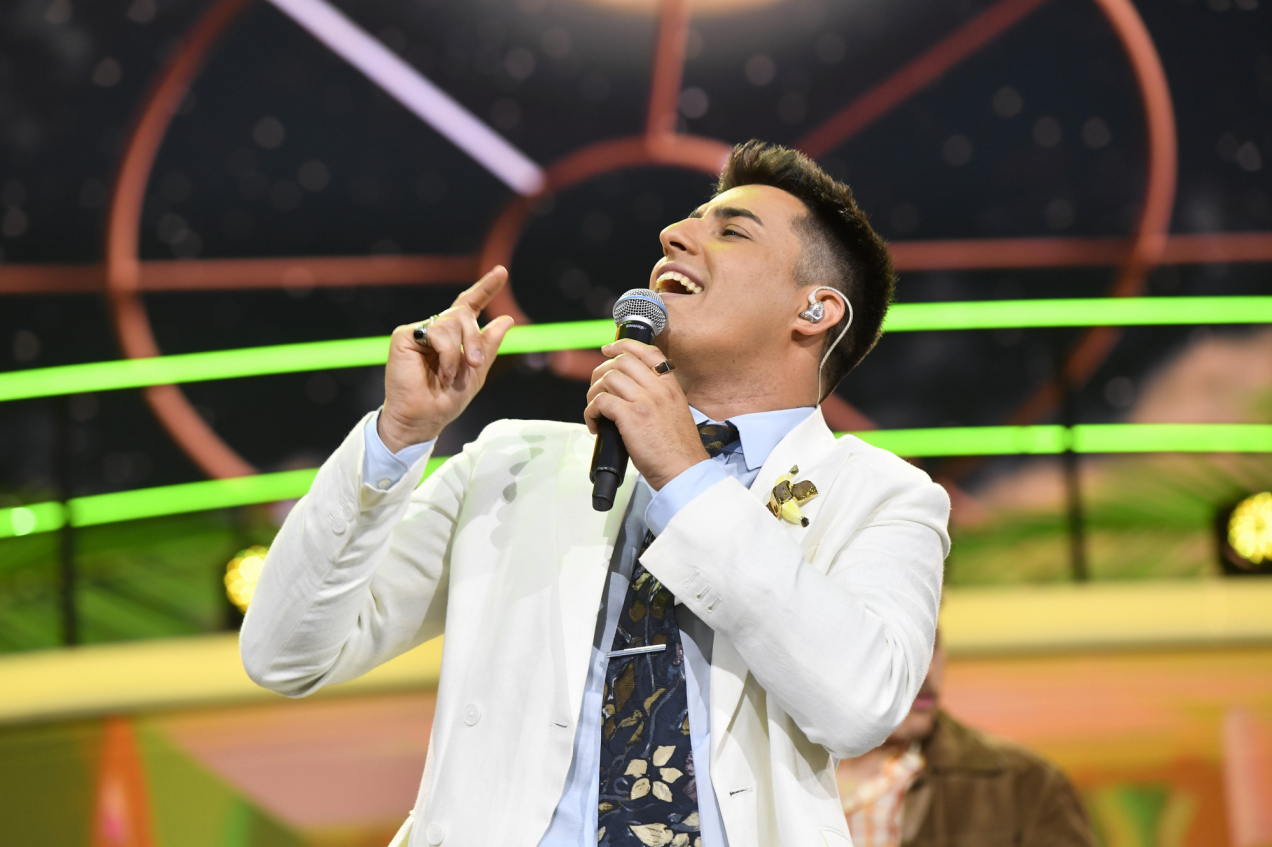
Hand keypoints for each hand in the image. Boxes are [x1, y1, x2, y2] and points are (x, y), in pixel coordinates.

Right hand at [378, 266, 514, 451]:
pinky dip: (447, 355)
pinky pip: (436, 332)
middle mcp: (436, 329)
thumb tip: (507, 319)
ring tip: (452, 376)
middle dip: (474, 338)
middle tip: (474, 363)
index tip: (501, 272)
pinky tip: (442, 373)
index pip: (469, 305)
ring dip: (460, 351)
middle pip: (463, 313)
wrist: (424, 418)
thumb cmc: (446, 400)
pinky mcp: (404, 336)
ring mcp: (420, 331)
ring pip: (452, 322)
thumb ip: (489, 346)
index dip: (485, 288)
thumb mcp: (476, 373)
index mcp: (453, 337)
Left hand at [584, 339, 708, 490]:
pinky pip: (601, 401)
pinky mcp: (631, 417)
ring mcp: (645, 401)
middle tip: (596, 388)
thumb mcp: (676, 413)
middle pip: (621, 361)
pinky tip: (596, 425)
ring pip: (607, 379)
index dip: (624, 345)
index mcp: (671, 386)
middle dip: (601, 371)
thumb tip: (629, 393)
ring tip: (596, 412)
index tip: (608, 349)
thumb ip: (658, 398)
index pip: (648, 351)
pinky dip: (591, 412)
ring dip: (593, 393)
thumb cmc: (679, 450)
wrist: (685, 471)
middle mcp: (659, 389)